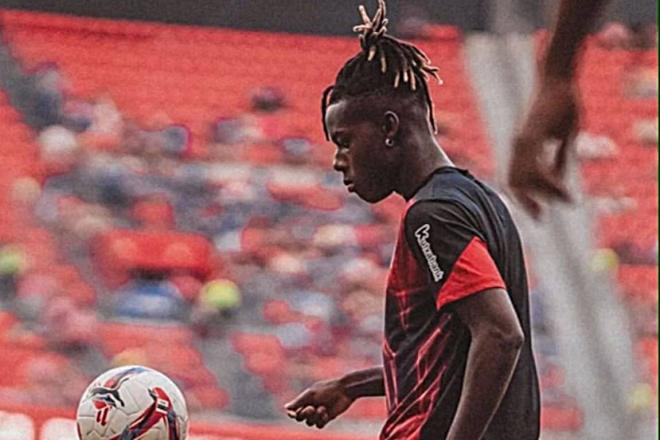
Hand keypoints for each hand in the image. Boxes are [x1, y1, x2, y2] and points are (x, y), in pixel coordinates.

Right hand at [284, 379, 354, 428]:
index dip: (292, 414)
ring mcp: (318, 413)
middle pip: (300, 418)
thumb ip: (298, 402)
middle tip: (311, 408)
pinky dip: (322, 420)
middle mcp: (310, 407)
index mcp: (305, 400)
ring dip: (315, 417)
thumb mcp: (311, 394)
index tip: (293, 414)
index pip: (293, 411)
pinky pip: (319, 425)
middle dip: (304, 414)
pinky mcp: (326, 418)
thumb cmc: (327, 390)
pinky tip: (327, 413)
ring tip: (323, 408)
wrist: (344, 391)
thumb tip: (285, 408)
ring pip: (309, 423)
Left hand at [509, 75, 578, 217]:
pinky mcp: (533, 136)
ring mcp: (523, 141)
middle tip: (541, 218)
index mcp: (522, 148)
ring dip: (546, 193)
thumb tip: (559, 178)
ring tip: (566, 200)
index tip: (538, 214)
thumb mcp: (563, 136)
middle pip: (516, 183)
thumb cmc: (561, 105)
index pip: (516, 180)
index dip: (523, 199)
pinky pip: (537, 165)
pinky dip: (549, 180)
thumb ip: (559, 158)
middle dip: (528, 203)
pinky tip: (563, 188)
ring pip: (526, 177)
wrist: (558, 80)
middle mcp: (518, 146)